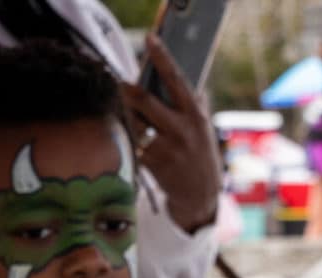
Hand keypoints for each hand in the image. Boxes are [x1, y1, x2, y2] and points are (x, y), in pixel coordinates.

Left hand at [122, 36, 223, 231]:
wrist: (201, 194)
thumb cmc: (200, 154)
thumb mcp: (203, 126)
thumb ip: (192, 102)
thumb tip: (177, 76)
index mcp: (195, 114)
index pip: (176, 79)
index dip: (162, 57)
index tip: (150, 39)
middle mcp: (181, 129)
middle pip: (146, 100)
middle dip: (128, 89)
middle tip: (118, 82)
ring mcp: (166, 148)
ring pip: (134, 122)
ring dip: (124, 114)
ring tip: (122, 111)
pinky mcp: (153, 163)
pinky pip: (132, 142)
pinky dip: (126, 137)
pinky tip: (126, 136)